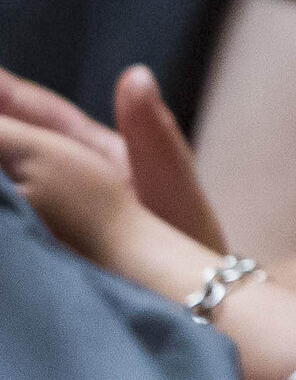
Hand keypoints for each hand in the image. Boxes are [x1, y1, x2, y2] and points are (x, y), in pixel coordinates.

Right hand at [0, 65, 228, 287]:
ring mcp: (55, 210)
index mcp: (100, 152)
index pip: (39, 114)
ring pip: (7, 180)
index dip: (4, 93)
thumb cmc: (188, 240)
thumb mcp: (167, 183)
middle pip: (12, 143)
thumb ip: (149, 132)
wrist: (193, 303)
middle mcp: (72, 176)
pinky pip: (9, 220)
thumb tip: (134, 76)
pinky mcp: (43, 242)